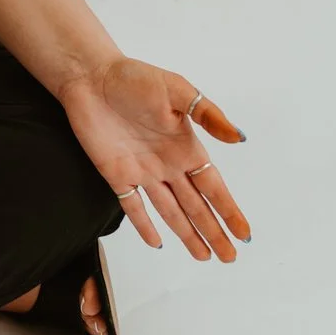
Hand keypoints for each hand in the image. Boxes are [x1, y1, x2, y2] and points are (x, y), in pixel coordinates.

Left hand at [59, 58, 250, 261]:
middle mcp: (167, 164)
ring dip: (187, 234)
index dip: (228, 210)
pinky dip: (144, 225)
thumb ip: (208, 114)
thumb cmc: (134, 78)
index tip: (244, 234)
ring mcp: (142, 172)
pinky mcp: (116, 174)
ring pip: (170, 212)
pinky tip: (157, 242)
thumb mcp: (178, 90)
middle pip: (195, 206)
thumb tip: (238, 137)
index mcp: (185, 146)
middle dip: (213, 231)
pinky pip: (133, 206)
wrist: (91, 77)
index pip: (212, 187)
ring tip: (204, 256)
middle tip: (230, 257)